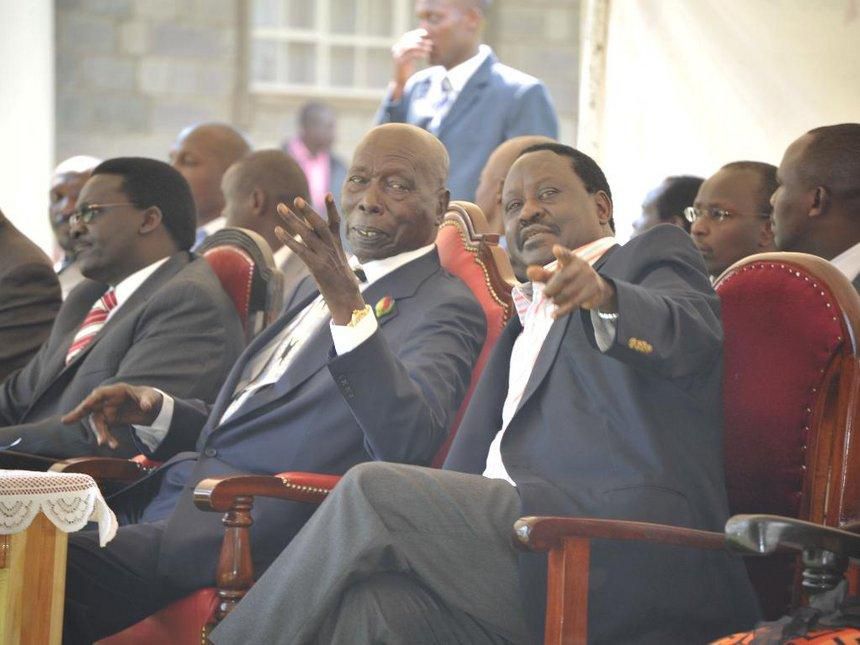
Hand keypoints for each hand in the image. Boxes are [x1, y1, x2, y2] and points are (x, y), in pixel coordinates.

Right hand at [61, 384, 162, 449]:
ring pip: (97, 422)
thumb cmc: (150, 398)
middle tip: (66, 421)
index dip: (90, 400)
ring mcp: (108, 411)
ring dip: (100, 432)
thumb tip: (146, 406)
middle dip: (78, 413)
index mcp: (117, 391)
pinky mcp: (110, 421)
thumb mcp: (152, 398)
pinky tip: (114, 445)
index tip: (83, 407)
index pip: (99, 394)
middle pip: (90, 407)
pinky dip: (108, 437)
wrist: (152, 408)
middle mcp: (108, 400)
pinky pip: (104, 430)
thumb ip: (148, 401)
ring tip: (104, 443)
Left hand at [276, 194, 364, 324]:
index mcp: (338, 245)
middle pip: (319, 224)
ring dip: (292, 219)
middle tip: (296, 199)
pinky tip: (278, 231)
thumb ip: (330, 250)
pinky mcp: (317, 266)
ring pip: (307, 233)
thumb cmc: (342, 283)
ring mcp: (324, 256)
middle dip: (307, 210)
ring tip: (281, 207)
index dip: (332, 208)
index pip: (336, 223)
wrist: (347, 298)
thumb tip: (321, 244)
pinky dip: (288, 239)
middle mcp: (331, 247)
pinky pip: (300, 249)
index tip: (328, 194)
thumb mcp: (339, 263)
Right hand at [390, 28, 431, 98]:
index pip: (407, 36)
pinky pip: (411, 54)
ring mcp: (397, 55)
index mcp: (398, 47)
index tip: (426, 34)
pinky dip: (420, 53)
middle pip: (409, 39)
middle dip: (420, 40)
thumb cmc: (407, 70)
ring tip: (430, 48)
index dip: (416, 33)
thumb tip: (425, 41)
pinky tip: (426, 55)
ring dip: (421, 46)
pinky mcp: (400, 62)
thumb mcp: (410, 58)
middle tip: (430, 42)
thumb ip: (414, 50)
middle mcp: (396, 49)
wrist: (400, 82)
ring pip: (410, 46)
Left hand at [527, 245, 616, 318]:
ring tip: (553, 301)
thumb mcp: (556, 276)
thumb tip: (529, 271)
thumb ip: (542, 274)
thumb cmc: (571, 279)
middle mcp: (581, 267)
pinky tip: (553, 315)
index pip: (566, 255)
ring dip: (556, 299)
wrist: (597, 289)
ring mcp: (589, 279)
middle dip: (551, 288)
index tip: (556, 249)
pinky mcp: (592, 292)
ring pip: (567, 292)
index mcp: (571, 260)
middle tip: (544, 294)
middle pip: (563, 278)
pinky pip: (574, 303)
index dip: (561, 253)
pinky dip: (562, 311)